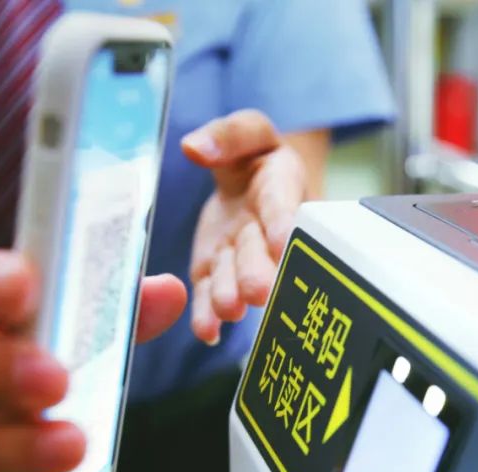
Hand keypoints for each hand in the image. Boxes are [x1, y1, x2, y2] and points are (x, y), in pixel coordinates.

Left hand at [182, 110, 309, 344]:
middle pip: (260, 252)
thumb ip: (229, 135)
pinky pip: (210, 293)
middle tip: (256, 291)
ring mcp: (240, 256)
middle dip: (259, 272)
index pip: (282, 206)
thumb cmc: (256, 156)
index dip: (283, 224)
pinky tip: (208, 333)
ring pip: (235, 277)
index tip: (282, 241)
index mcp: (282, 190)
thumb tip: (194, 148)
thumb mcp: (250, 132)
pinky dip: (208, 315)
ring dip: (232, 295)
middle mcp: (264, 232)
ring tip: (229, 310)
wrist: (252, 181)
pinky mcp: (215, 271)